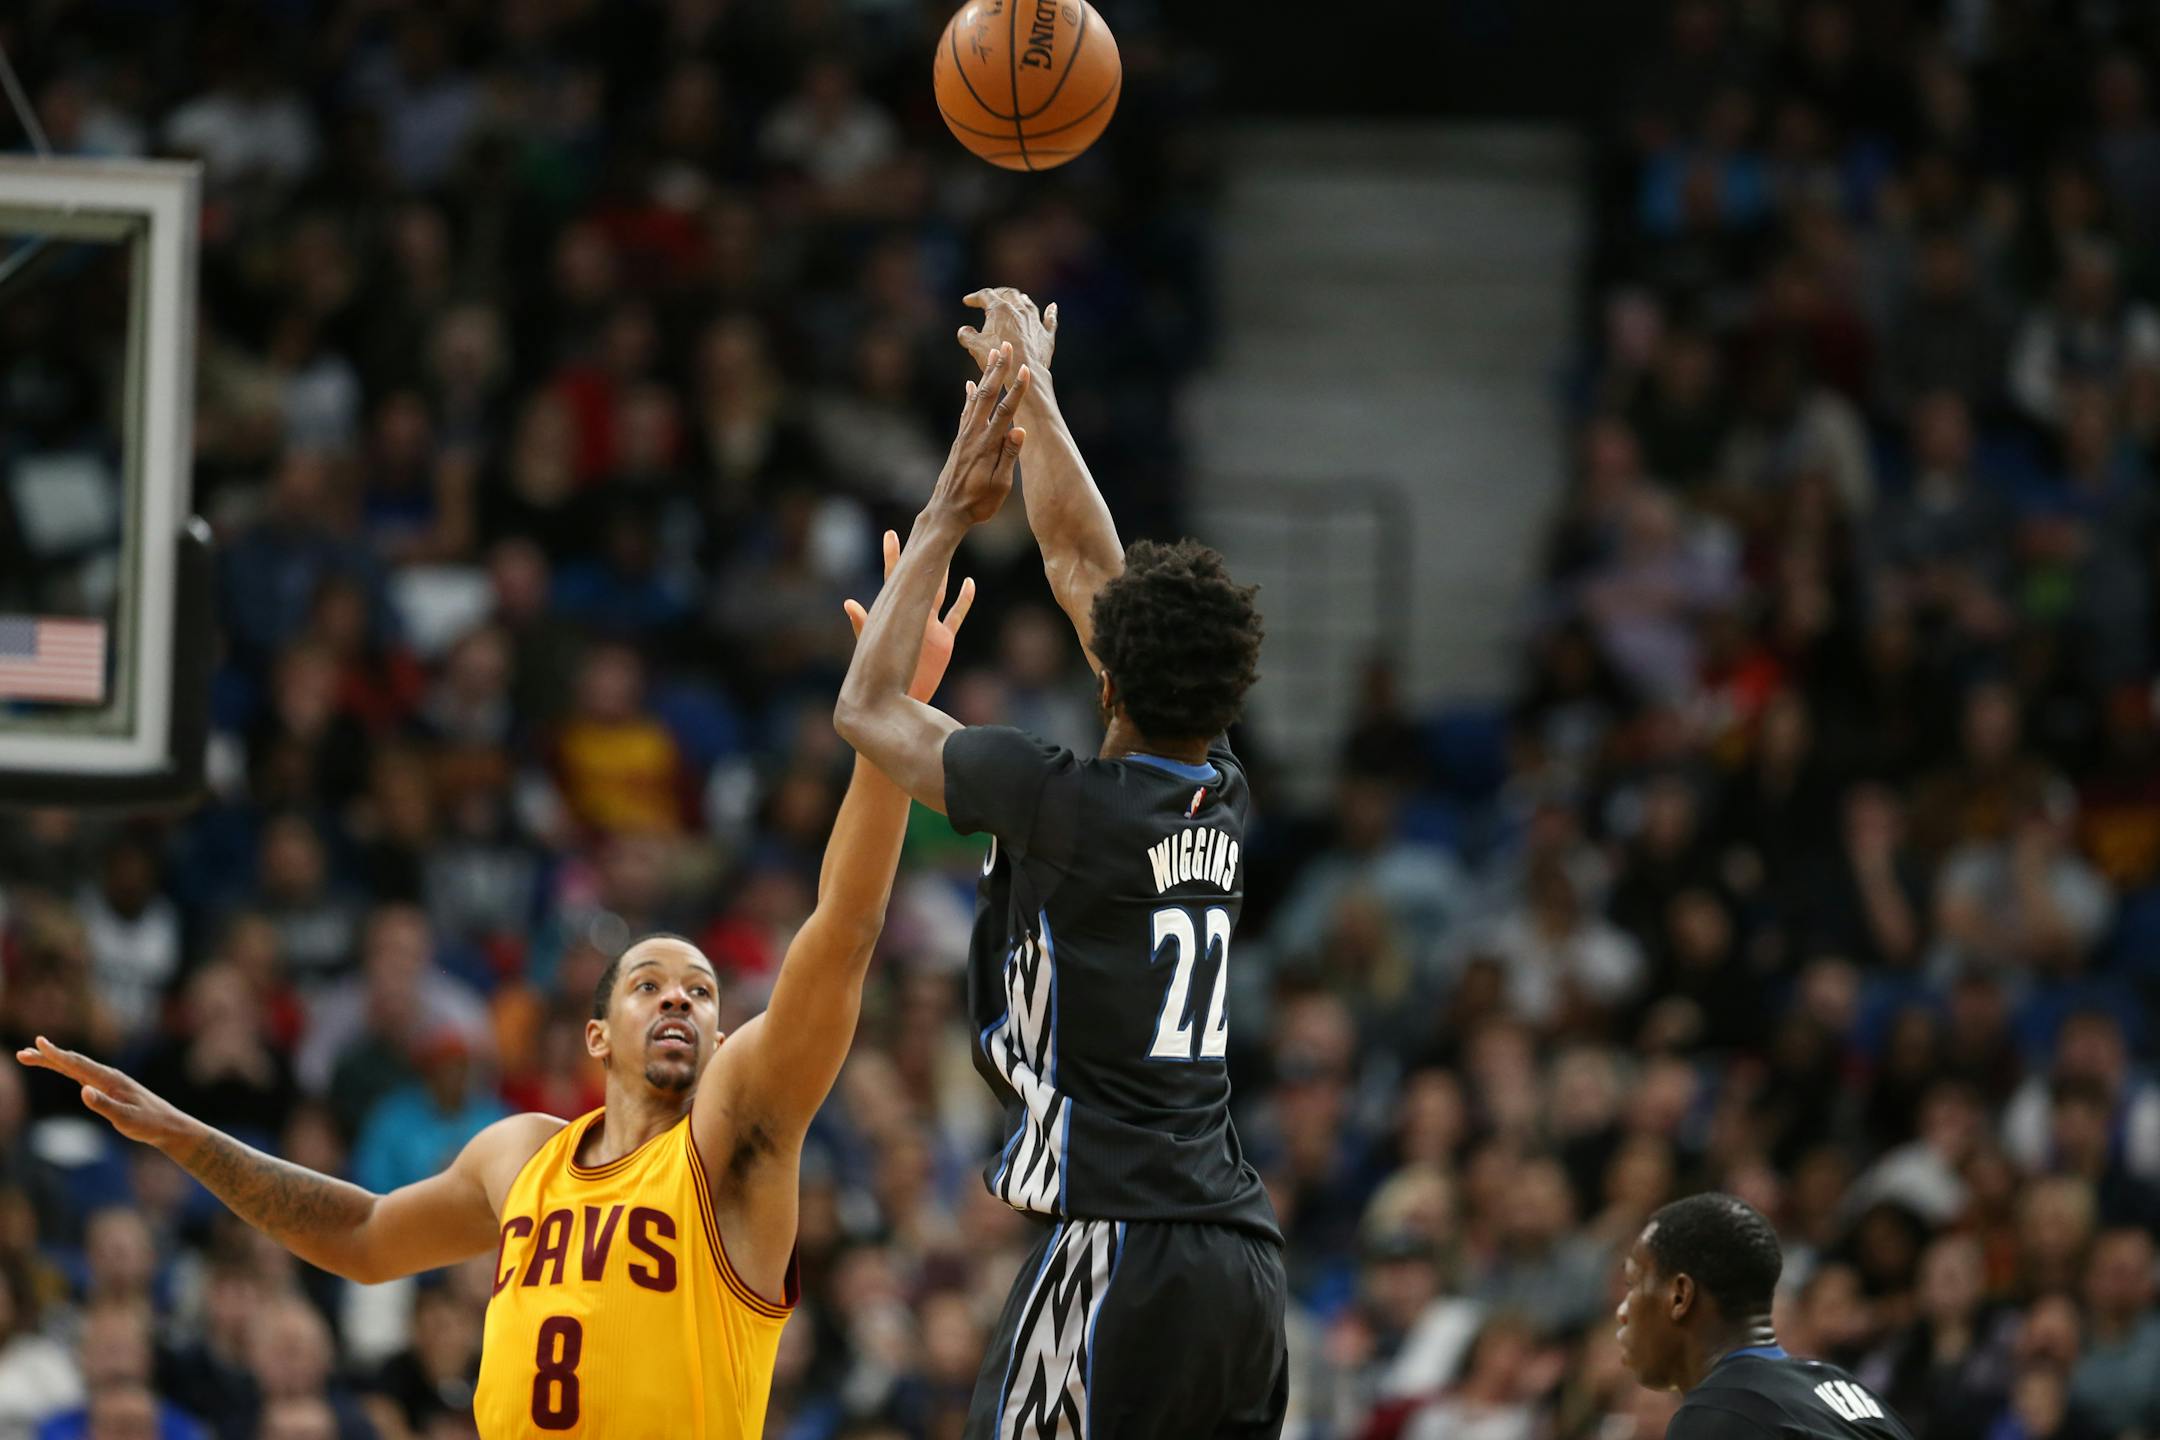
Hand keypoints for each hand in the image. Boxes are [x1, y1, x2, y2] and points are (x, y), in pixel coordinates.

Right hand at [16, 1036, 192, 1151]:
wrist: (168, 1125)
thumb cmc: (148, 1123)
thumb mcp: (126, 1118)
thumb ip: (104, 1105)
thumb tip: (82, 1091)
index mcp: (110, 1080)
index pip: (78, 1064)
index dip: (57, 1054)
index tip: (39, 1043)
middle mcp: (108, 1076)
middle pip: (73, 1062)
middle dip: (48, 1056)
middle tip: (22, 1052)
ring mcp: (108, 1081)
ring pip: (76, 1067)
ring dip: (54, 1060)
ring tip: (31, 1056)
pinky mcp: (108, 1088)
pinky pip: (82, 1074)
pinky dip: (67, 1068)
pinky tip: (60, 1066)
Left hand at [845, 530, 976, 701]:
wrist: (900, 702)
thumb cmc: (879, 679)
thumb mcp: (871, 649)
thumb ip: (862, 626)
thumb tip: (848, 603)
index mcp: (894, 614)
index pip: (893, 578)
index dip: (892, 556)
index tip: (890, 534)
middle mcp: (912, 615)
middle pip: (919, 578)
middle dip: (920, 556)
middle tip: (925, 531)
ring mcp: (929, 627)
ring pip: (939, 592)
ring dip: (943, 573)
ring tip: (947, 551)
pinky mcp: (944, 641)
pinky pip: (956, 615)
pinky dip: (964, 600)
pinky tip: (969, 583)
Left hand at [930, 342, 1027, 524]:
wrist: (947, 512)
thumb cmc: (978, 504)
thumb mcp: (1000, 486)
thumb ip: (1009, 458)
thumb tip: (1020, 431)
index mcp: (988, 446)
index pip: (1006, 412)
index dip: (1017, 390)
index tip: (1025, 369)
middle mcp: (974, 435)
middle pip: (988, 395)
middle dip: (998, 369)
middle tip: (1005, 345)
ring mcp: (964, 436)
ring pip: (976, 399)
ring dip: (985, 375)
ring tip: (991, 354)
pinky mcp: (959, 441)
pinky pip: (965, 412)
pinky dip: (969, 396)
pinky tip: (969, 384)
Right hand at [959, 288, 1056, 379]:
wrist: (1025, 372)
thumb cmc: (999, 358)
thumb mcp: (974, 347)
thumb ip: (966, 335)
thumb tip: (964, 330)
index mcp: (1000, 310)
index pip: (985, 296)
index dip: (975, 297)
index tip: (968, 301)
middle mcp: (1019, 310)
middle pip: (1008, 294)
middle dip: (998, 293)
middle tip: (993, 296)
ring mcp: (1035, 322)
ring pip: (1028, 304)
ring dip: (1021, 299)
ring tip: (1018, 298)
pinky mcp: (1046, 336)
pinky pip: (1050, 320)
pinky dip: (1050, 313)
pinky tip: (1052, 306)